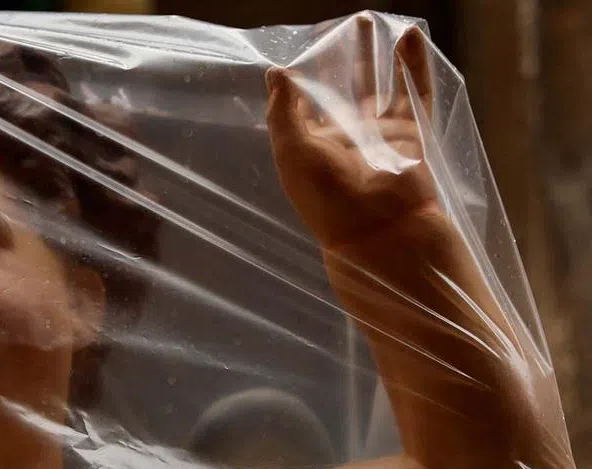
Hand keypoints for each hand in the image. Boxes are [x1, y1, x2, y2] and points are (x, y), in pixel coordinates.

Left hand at [265, 17, 437, 249]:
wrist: (378, 226)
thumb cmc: (326, 195)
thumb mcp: (292, 152)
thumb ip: (283, 111)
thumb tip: (275, 72)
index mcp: (312, 144)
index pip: (302, 105)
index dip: (298, 81)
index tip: (295, 54)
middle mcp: (345, 136)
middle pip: (341, 88)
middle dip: (339, 59)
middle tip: (339, 27)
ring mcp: (379, 132)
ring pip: (378, 83)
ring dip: (373, 54)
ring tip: (370, 20)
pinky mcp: (410, 130)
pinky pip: (415, 90)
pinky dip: (414, 64)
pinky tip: (410, 35)